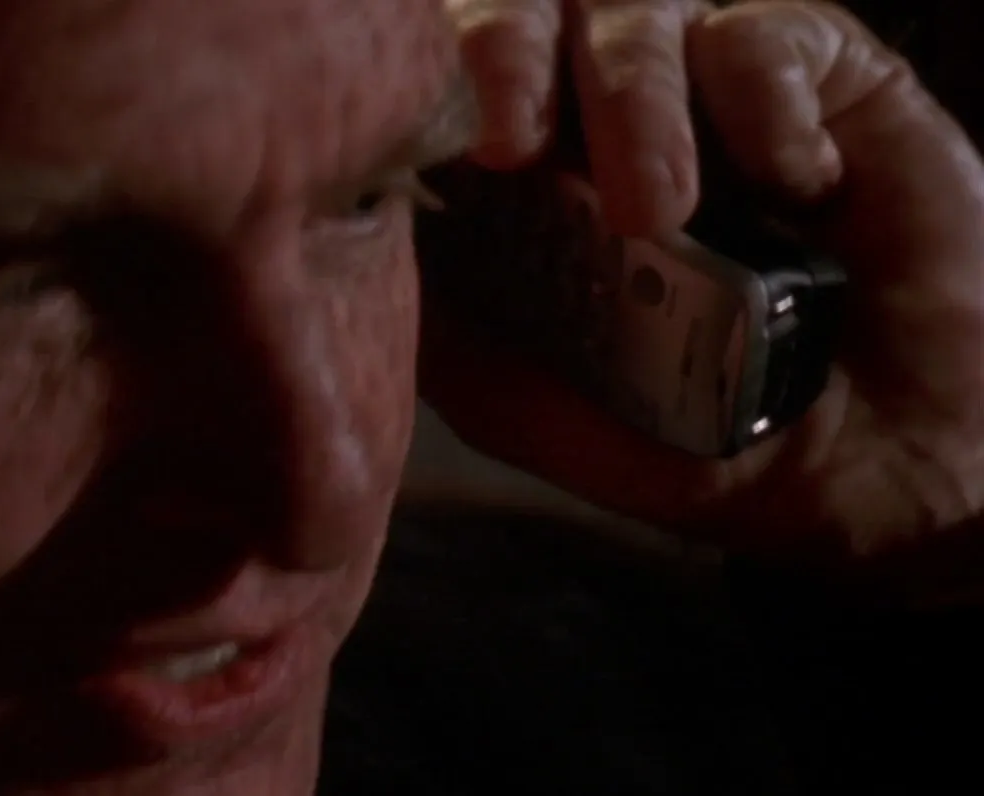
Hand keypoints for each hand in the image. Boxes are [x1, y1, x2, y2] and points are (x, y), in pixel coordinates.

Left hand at [426, 0, 983, 601]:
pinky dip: (764, 98)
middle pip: (530, 13)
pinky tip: (793, 181)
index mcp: (525, 171)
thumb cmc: (702, 439)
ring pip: (639, 12)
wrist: (877, 475)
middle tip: (511, 144)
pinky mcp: (822, 73)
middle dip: (508, 56)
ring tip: (659, 211)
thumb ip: (457, 345)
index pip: (454, 77)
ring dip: (635, 98)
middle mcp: (604, 109)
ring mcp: (709, 85)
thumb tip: (375, 264)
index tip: (434, 152)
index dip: (436, 86)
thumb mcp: (548, 416)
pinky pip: (766, 33)